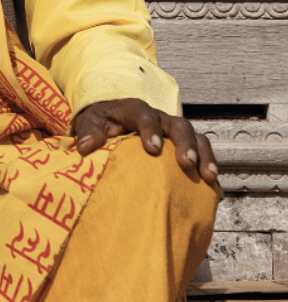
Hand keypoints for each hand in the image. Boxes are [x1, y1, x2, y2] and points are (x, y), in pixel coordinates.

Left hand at [73, 97, 218, 182]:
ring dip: (204, 155)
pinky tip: (216, 191)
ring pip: (196, 137)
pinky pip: (202, 152)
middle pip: (178, 125)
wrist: (110, 118)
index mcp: (135, 110)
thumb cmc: (100, 122)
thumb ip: (88, 132)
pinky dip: (209, 168)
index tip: (152, 148)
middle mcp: (159, 117)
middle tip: (187, 163)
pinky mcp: (182, 144)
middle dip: (185, 143)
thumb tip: (85, 147)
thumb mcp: (90, 122)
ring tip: (209, 177)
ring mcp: (173, 130)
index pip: (144, 115)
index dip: (150, 129)